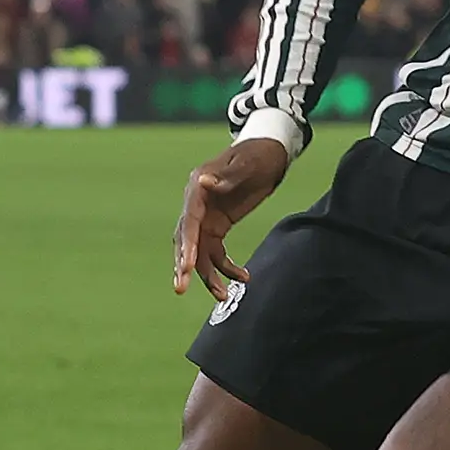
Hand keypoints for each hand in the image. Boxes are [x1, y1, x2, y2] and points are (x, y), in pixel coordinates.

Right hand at [171, 137, 290, 298]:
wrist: (269, 153)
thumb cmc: (257, 155)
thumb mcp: (246, 164)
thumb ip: (226, 176)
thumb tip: (204, 182)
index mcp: (197, 186)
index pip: (188, 220)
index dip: (186, 244)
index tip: (185, 266)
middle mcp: (196, 203)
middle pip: (186, 239)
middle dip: (184, 266)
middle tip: (180, 289)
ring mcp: (205, 216)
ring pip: (200, 252)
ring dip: (207, 275)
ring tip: (223, 296)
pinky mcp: (217, 225)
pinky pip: (216, 252)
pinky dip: (226, 267)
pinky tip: (243, 276)